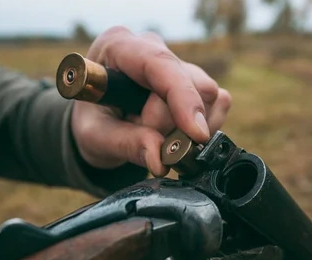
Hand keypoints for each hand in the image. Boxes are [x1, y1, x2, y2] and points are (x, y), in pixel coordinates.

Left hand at [71, 26, 231, 177]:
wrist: (100, 123)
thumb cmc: (93, 122)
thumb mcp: (95, 137)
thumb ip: (125, 144)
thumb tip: (161, 160)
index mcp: (119, 47)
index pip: (161, 64)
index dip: (182, 98)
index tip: (196, 134)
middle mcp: (152, 48)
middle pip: (190, 83)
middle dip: (174, 124)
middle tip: (146, 140)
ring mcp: (178, 63)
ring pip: (208, 95)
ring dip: (187, 128)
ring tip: (154, 135)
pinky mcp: (197, 80)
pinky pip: (218, 104)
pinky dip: (201, 128)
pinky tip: (175, 132)